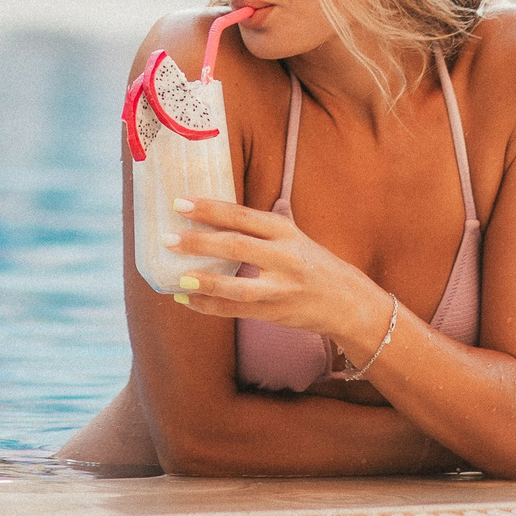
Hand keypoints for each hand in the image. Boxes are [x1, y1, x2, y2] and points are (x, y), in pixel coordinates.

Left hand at [163, 197, 381, 342]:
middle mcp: (285, 257)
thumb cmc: (317, 264)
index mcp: (285, 231)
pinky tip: (185, 298)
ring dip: (205, 281)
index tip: (181, 202)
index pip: (243, 215)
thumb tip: (231, 203)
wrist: (348, 302)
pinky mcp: (275, 313)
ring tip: (177, 276)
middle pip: (237, 245)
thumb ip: (268, 220)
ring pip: (238, 285)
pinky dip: (209, 305)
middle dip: (200, 241)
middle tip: (167, 236)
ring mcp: (281, 288)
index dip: (210, 209)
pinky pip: (236, 310)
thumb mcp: (297, 235)